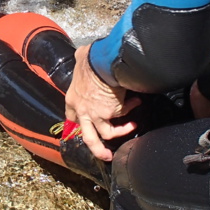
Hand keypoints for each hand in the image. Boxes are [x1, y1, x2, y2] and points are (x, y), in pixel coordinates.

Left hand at [65, 44, 140, 160]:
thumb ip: (81, 61)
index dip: (78, 120)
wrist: (103, 63)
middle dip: (97, 148)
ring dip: (121, 133)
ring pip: (106, 135)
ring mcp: (96, 115)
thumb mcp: (80, 58)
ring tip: (132, 128)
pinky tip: (137, 102)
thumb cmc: (92, 58)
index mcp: (72, 99)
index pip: (71, 115)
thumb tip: (83, 55)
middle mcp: (82, 111)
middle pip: (88, 137)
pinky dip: (132, 109)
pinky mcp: (111, 113)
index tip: (83, 123)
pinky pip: (124, 116)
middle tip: (105, 154)